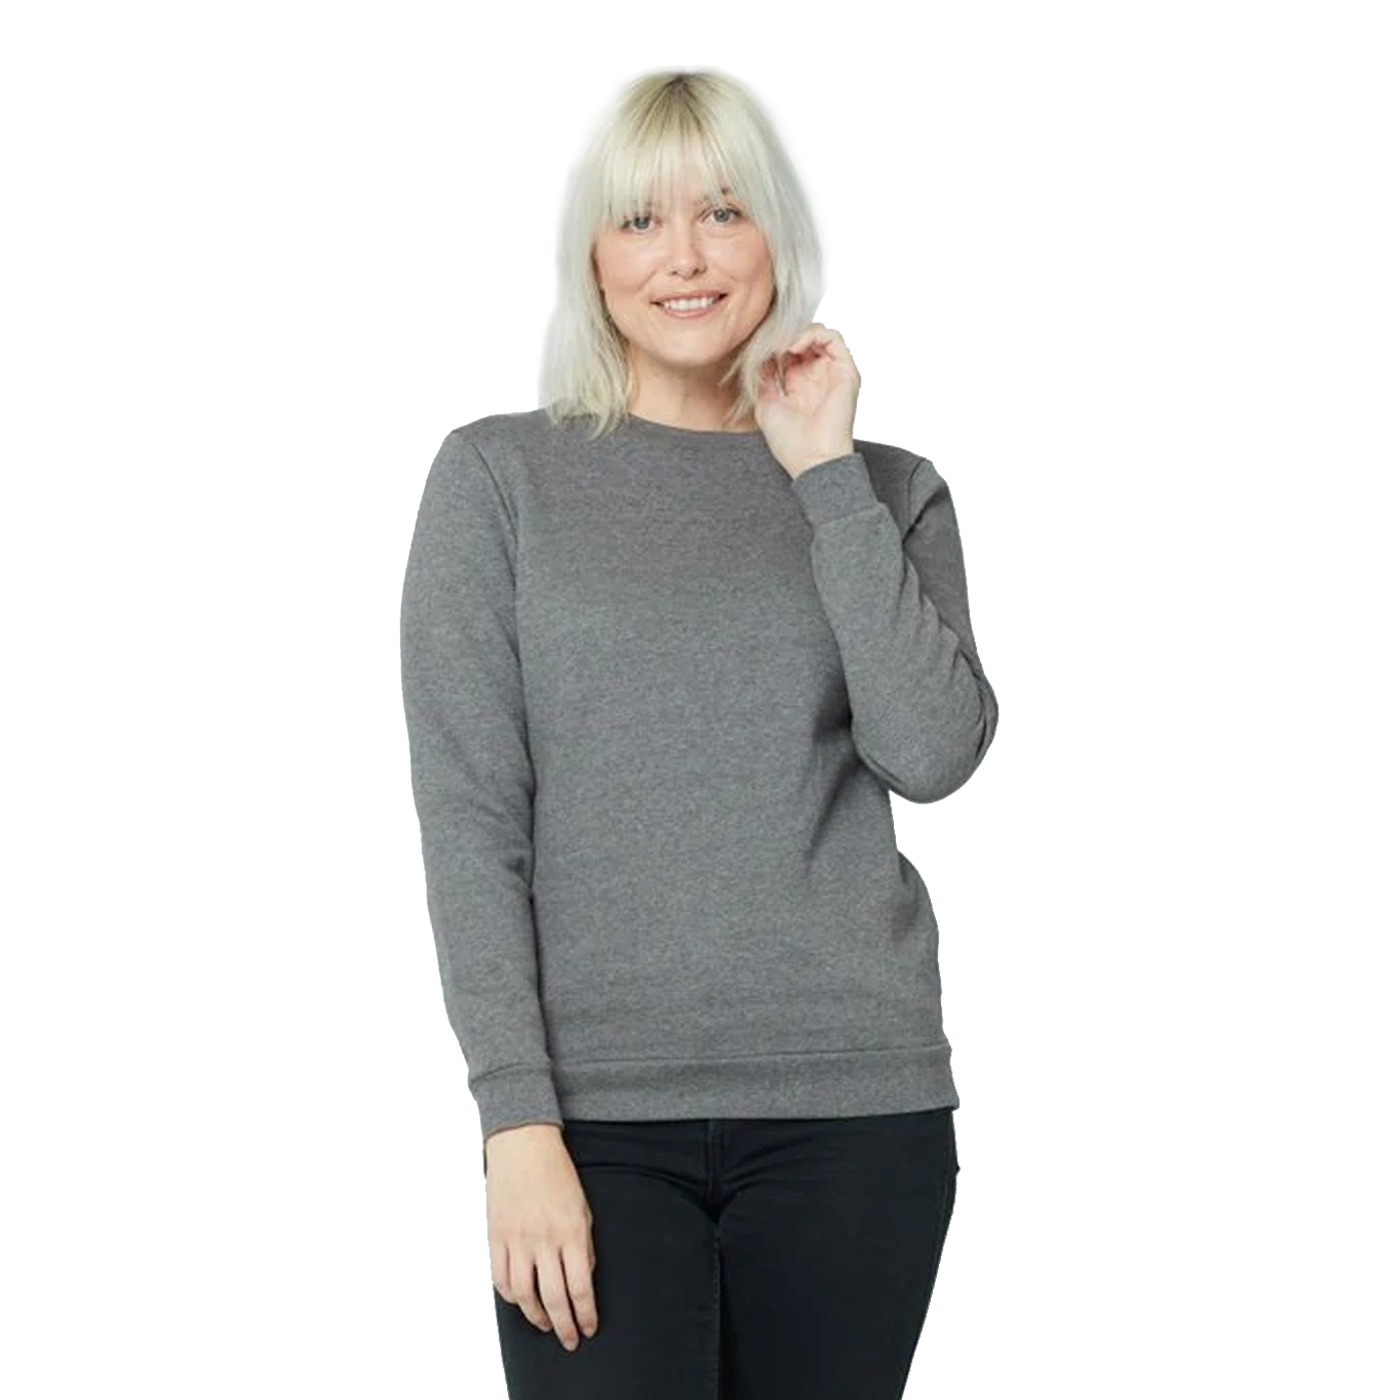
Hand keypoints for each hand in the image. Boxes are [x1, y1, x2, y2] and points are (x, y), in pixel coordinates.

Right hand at [485, 1123, 598, 1351]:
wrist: (523, 1143)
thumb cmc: (557, 1172)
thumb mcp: (583, 1206)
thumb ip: (584, 1245)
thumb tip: (582, 1279)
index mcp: (571, 1230)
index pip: (580, 1286)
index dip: (586, 1314)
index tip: (589, 1328)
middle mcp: (544, 1238)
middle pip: (553, 1298)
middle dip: (564, 1326)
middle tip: (570, 1340)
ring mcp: (516, 1238)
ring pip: (523, 1294)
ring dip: (536, 1316)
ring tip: (546, 1324)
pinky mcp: (495, 1236)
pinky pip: (500, 1278)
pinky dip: (510, 1297)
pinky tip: (520, 1301)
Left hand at [754, 322, 860, 479]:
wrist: (812, 460)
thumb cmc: (790, 442)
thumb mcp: (765, 404)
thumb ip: (763, 378)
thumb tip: (760, 355)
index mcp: (799, 384)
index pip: (789, 350)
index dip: (773, 344)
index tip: (758, 348)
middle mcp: (817, 376)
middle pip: (804, 339)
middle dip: (785, 335)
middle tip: (769, 342)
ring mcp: (832, 373)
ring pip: (820, 334)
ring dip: (799, 332)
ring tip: (782, 345)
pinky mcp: (846, 372)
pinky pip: (834, 338)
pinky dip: (814, 335)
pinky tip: (795, 347)